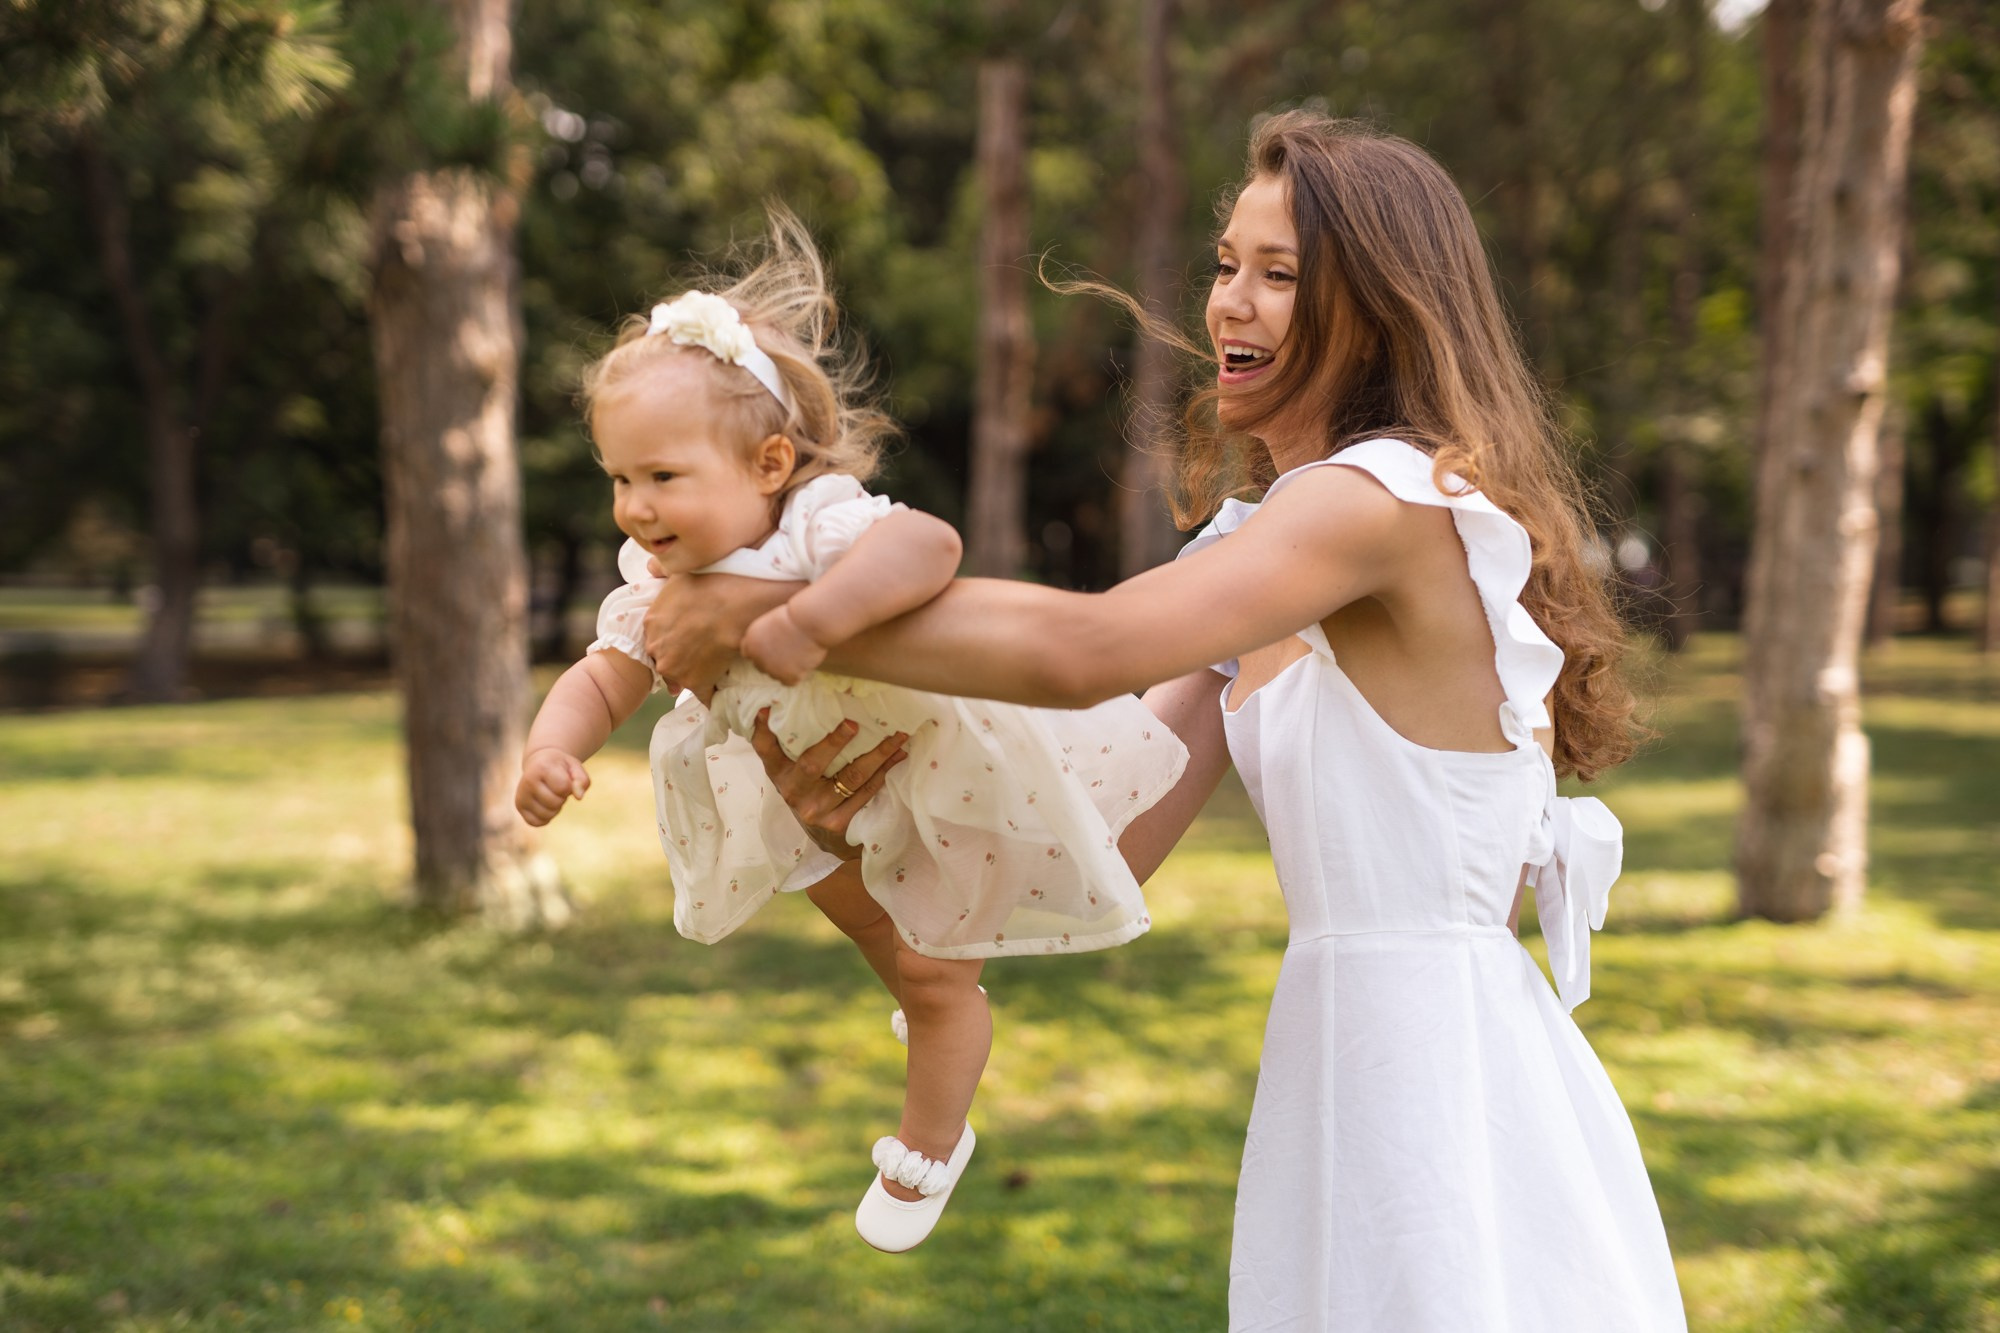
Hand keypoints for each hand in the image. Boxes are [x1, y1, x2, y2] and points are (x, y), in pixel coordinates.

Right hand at [516, 747, 589, 825]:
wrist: (538, 763)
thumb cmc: (560, 766)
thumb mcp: (575, 766)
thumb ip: (582, 780)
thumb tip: (579, 797)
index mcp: (541, 767)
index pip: (563, 787)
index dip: (569, 786)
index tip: (564, 778)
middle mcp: (527, 781)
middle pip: (555, 803)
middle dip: (562, 797)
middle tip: (556, 787)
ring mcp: (521, 794)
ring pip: (547, 814)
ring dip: (555, 808)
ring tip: (550, 794)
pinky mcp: (519, 807)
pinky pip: (537, 822)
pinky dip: (545, 817)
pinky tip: (544, 804)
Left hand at [643, 570, 802, 700]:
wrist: (735, 602)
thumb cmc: (711, 581)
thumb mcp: (680, 570)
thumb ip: (661, 570)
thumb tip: (650, 566)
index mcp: (651, 621)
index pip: (657, 637)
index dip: (673, 638)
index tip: (687, 637)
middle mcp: (656, 647)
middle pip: (665, 659)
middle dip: (680, 657)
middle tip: (702, 652)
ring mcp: (674, 668)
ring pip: (681, 678)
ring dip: (696, 676)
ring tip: (715, 669)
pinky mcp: (695, 682)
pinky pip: (703, 696)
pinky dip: (712, 695)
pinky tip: (721, 693)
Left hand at [742, 604, 827, 683]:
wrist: (809, 620)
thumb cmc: (796, 615)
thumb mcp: (771, 621)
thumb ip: (764, 638)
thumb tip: (769, 652)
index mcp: (750, 641)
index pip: (748, 654)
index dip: (761, 651)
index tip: (774, 645)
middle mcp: (757, 658)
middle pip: (762, 667)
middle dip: (774, 661)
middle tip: (791, 648)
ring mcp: (771, 669)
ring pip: (777, 675)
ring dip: (787, 667)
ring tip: (800, 650)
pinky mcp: (787, 676)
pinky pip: (790, 681)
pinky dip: (798, 673)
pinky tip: (804, 659)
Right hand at [747, 708, 906, 858]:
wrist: (819, 834)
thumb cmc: (806, 787)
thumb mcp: (789, 766)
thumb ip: (786, 739)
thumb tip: (780, 700)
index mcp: (778, 772)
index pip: (766, 748)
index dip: (763, 729)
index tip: (767, 708)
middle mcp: (794, 792)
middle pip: (812, 764)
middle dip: (835, 742)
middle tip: (854, 723)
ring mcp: (817, 809)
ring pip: (852, 777)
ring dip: (879, 754)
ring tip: (898, 735)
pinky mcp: (839, 821)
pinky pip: (866, 792)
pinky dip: (885, 771)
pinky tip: (898, 755)